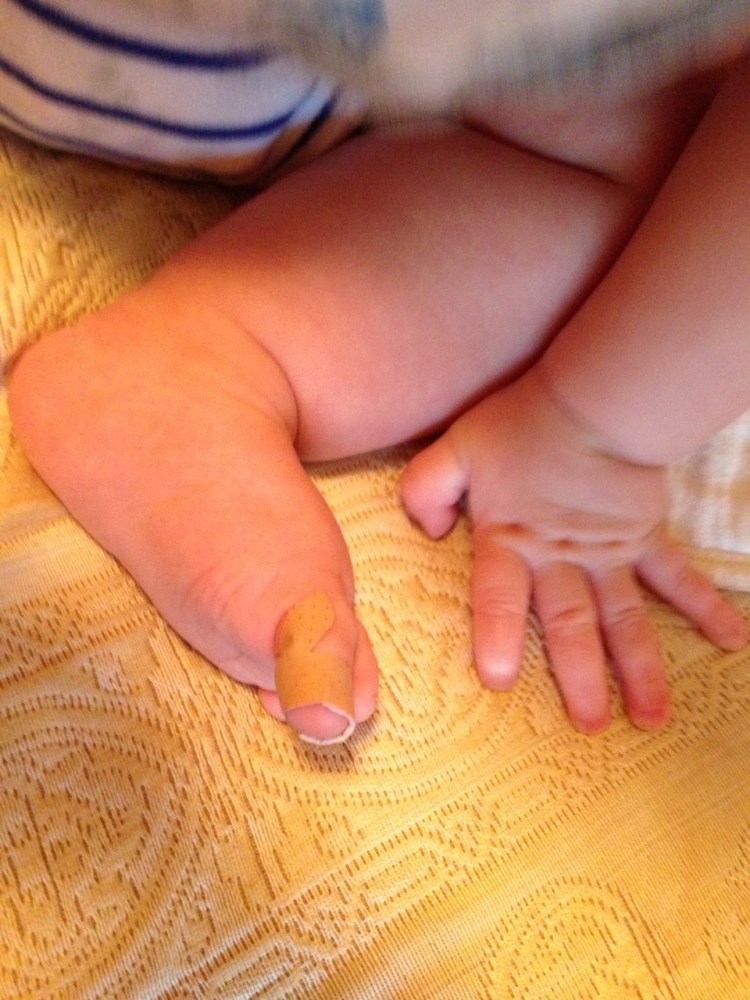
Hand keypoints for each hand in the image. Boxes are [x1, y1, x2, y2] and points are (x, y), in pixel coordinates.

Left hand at [401, 367, 746, 731]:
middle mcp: (560, 558)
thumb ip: (427, 489)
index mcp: (509, 539)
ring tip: (651, 718)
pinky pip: (677, 577)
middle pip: (569, 623)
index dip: (497, 635)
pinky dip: (705, 606)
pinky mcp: (643, 538)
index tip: (502, 681)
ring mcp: (608, 553)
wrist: (588, 397)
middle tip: (588, 726)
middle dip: (579, 677)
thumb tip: (426, 532)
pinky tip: (731, 640)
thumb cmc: (519, 424)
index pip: (498, 594)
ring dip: (640, 668)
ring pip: (624, 618)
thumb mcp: (454, 449)